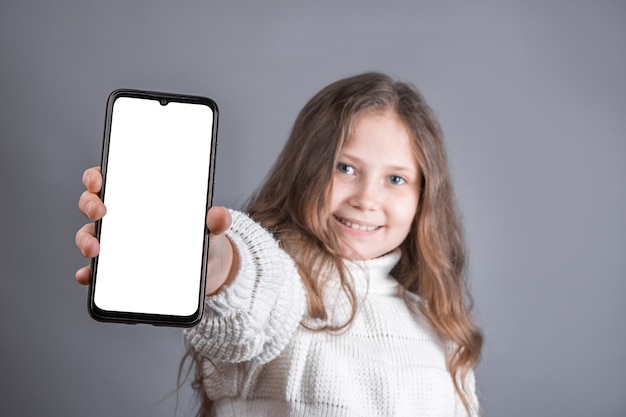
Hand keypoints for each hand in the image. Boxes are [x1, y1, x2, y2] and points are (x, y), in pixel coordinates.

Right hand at [74, 167, 237, 295]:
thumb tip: (219, 214)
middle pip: (93, 205)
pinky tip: (89, 275)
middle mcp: (123, 219)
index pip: (111, 179)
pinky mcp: (118, 271)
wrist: (209, 271)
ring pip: (89, 236)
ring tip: (95, 248)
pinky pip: (96, 271)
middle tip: (99, 211)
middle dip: (90, 204)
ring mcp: (118, 244)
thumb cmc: (204, 239)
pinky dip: (89, 273)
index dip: (97, 177)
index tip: (98, 181)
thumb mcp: (213, 229)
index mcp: (142, 199)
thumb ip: (216, 221)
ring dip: (85, 240)